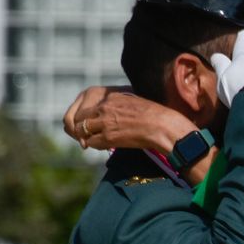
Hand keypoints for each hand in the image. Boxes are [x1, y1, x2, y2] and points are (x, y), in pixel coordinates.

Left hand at [66, 89, 191, 153]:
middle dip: (81, 127)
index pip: (88, 107)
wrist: (162, 126)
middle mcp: (104, 108)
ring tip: (93, 141)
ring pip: (81, 130)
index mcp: (110, 97)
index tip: (92, 124)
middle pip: (80, 118)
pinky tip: (103, 146)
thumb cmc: (155, 116)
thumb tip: (115, 114)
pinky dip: (94, 146)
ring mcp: (105, 123)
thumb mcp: (133, 102)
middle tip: (87, 135)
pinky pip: (91, 142)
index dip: (87, 117)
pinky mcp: (108, 137)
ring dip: (85, 137)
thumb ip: (119, 106)